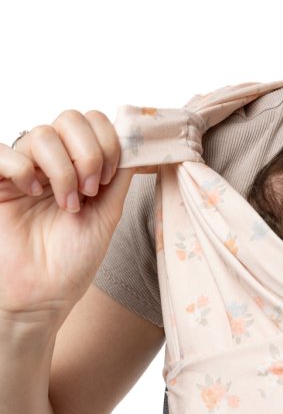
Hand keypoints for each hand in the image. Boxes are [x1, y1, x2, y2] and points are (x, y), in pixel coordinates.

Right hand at [0, 109, 135, 328]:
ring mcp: (24, 169)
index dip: (107, 142)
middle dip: (89, 152)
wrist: (43, 295)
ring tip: (66, 203)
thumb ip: (121, 175)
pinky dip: (23, 168)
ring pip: (42, 133)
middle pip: (71, 118)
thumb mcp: (108, 212)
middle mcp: (52, 160)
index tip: (110, 178)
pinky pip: (3, 152)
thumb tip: (139, 144)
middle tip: (90, 190)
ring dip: (63, 170)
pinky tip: (32, 192)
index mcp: (78, 163)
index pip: (93, 121)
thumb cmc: (73, 259)